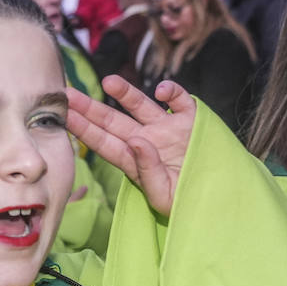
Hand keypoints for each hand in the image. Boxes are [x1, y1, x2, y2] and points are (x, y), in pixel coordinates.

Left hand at [66, 76, 194, 215]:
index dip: (84, 129)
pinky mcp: (192, 121)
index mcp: (135, 162)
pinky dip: (171, 92)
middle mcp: (148, 140)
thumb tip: (136, 141)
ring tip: (108, 82)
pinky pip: (180, 100)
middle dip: (91, 108)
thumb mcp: (164, 196)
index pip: (103, 143)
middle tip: (68, 92)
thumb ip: (148, 171)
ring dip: (124, 92)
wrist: (221, 201)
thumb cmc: (187, 204)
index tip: (64, 115)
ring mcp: (168, 129)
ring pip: (141, 105)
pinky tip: (162, 91)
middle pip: (113, 121)